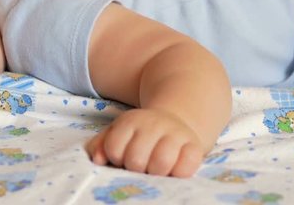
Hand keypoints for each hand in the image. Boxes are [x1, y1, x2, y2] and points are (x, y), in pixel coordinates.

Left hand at [85, 108, 204, 177]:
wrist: (172, 122)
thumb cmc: (139, 135)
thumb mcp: (116, 133)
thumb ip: (100, 145)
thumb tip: (99, 160)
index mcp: (130, 121)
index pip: (114, 148)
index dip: (116, 158)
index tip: (122, 157)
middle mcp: (153, 124)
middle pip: (136, 159)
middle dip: (135, 168)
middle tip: (140, 166)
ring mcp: (176, 134)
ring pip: (161, 163)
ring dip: (155, 173)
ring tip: (154, 170)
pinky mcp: (194, 146)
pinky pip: (186, 167)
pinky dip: (178, 173)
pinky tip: (173, 170)